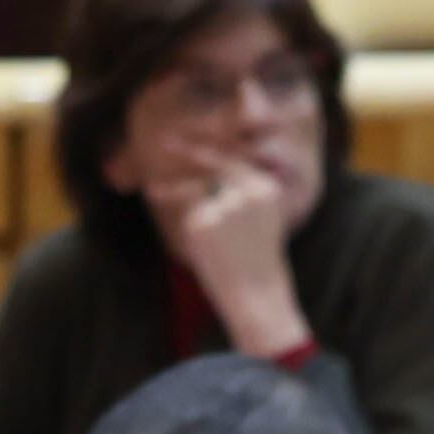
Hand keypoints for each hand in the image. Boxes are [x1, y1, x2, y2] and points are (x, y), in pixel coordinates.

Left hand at [148, 159, 310, 360]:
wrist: (257, 296)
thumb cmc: (256, 261)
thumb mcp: (257, 219)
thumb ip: (238, 191)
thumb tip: (208, 167)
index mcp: (268, 189)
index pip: (236, 158)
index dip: (212, 145)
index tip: (191, 137)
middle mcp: (250, 191)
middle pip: (215, 162)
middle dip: (189, 149)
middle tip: (165, 141)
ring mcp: (226, 205)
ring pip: (196, 189)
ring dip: (177, 193)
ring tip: (165, 200)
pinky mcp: (204, 221)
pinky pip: (188, 213)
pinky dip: (189, 226)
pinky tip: (203, 247)